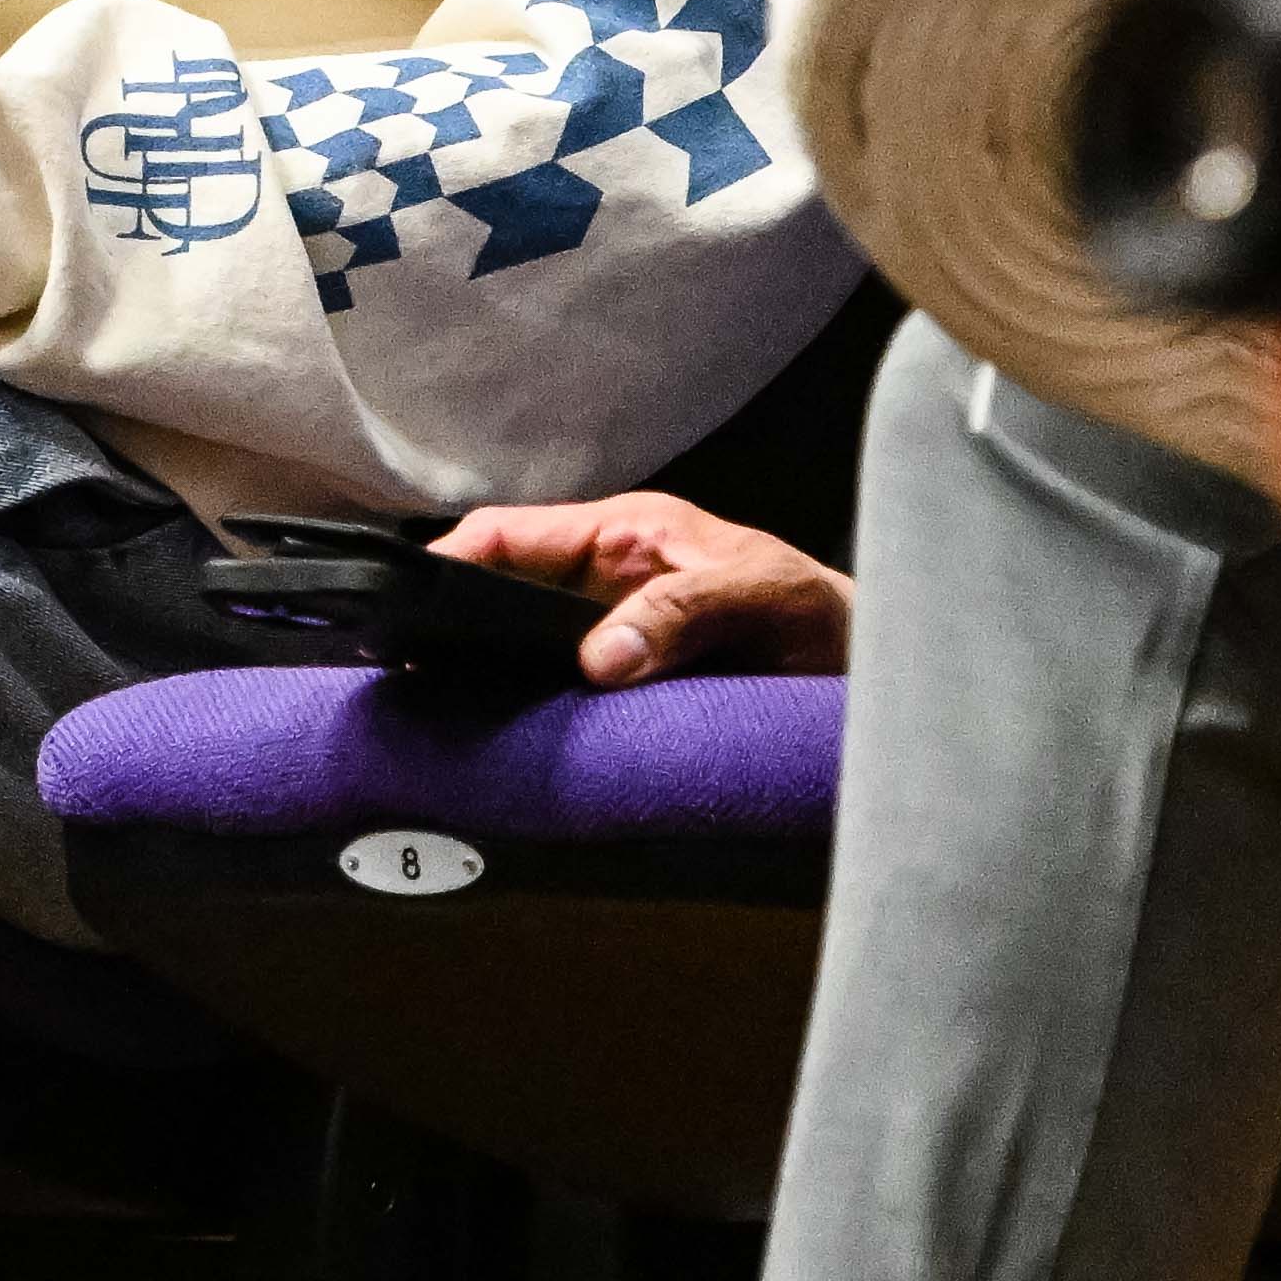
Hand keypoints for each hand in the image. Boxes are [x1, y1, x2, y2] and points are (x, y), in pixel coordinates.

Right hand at [436, 492, 846, 684]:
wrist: (866, 669)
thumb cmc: (817, 613)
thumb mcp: (761, 593)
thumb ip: (685, 610)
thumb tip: (598, 658)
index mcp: (623, 533)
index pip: (511, 533)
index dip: (453, 560)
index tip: (414, 601)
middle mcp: (602, 582)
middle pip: (499, 594)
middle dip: (451, 628)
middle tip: (414, 679)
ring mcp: (607, 636)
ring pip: (518, 651)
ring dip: (486, 680)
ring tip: (444, 718)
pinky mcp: (620, 688)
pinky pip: (552, 697)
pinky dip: (525, 716)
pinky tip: (506, 748)